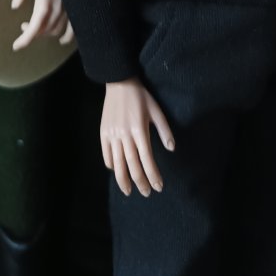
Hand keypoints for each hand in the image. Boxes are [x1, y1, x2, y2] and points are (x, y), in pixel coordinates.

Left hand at [11, 0, 74, 49]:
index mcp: (43, 5)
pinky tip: (62, 40)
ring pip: (55, 31)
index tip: (15, 47)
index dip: (24, 41)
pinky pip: (73, 28)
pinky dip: (67, 36)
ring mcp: (68, 11)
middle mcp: (56, 11)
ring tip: (36, 26)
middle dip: (31, 33)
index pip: (32, 30)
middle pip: (43, 32)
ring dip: (44, 32)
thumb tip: (14, 7)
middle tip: (22, 26)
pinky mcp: (75, 8)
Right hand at [101, 77, 174, 196]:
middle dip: (141, 182)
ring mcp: (112, 134)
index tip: (159, 187)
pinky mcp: (103, 133)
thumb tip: (171, 149)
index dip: (153, 175)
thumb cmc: (141, 97)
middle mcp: (124, 135)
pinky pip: (107, 154)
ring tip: (129, 191)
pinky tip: (117, 172)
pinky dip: (112, 166)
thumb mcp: (157, 110)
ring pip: (117, 164)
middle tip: (146, 193)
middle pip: (132, 166)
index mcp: (139, 129)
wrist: (119, 83)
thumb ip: (164, 131)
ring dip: (124, 180)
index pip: (147, 159)